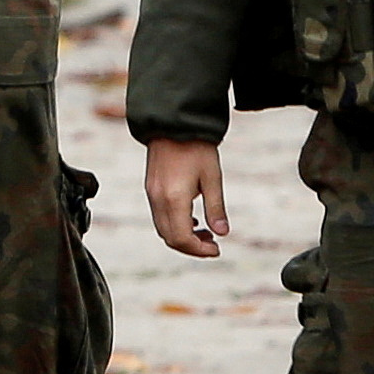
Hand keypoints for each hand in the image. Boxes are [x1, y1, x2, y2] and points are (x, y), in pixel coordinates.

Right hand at [145, 138, 230, 257]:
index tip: (217, 249)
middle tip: (213, 245)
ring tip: (206, 232)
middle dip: (191, 248)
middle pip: (170, 239)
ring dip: (182, 237)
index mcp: (174, 198)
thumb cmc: (196, 147)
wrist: (173, 123)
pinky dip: (174, 225)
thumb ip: (216, 208)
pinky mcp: (151, 189)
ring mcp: (152, 194)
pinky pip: (159, 217)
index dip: (199, 250)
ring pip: (163, 230)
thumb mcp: (212, 177)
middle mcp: (158, 200)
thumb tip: (223, 233)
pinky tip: (192, 218)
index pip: (182, 238)